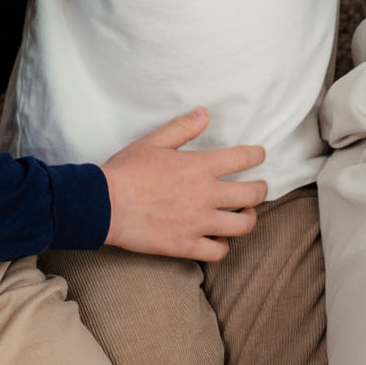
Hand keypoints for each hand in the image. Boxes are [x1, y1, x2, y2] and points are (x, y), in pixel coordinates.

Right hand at [101, 108, 266, 260]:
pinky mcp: (186, 245)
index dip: (257, 155)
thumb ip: (183, 128)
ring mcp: (198, 223)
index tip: (259, 155)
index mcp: (199, 166)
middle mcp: (205, 195)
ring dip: (248, 218)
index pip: (243, 158)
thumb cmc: (126, 170)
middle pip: (252, 194)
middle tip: (259, 187)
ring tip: (245, 214)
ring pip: (242, 225)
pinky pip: (218, 251)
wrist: (104, 205)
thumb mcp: (154, 141)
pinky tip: (218, 238)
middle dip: (261, 189)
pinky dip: (222, 245)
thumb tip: (204, 113)